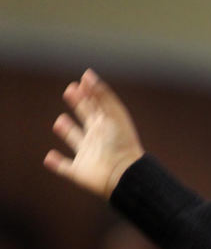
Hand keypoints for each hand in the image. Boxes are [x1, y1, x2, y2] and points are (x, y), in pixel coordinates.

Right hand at [44, 69, 144, 197]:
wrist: (123, 173)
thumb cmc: (121, 142)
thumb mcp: (112, 115)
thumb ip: (101, 95)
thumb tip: (87, 75)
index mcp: (107, 126)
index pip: (96, 105)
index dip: (89, 93)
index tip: (81, 82)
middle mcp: (97, 139)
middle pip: (86, 118)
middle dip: (79, 105)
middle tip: (70, 91)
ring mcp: (88, 155)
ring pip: (76, 141)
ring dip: (67, 131)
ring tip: (60, 121)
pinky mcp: (79, 172)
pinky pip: (65, 168)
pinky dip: (56, 163)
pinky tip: (49, 158)